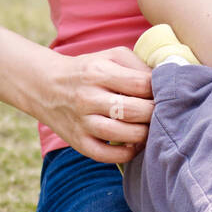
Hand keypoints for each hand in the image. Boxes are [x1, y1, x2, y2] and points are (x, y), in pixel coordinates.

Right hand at [42, 48, 154, 164]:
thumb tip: (165, 81)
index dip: (159, 90)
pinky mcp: (77, 141)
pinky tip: (134, 145)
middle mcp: (89, 98)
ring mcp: (82, 122)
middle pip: (135, 111)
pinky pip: (105, 155)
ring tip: (151, 128)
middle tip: (163, 112)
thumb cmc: (88, 70)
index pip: (141, 84)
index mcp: (99, 73)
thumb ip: (138, 66)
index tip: (165, 93)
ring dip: (144, 134)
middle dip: (156, 113)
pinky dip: (125, 154)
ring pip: (122, 134)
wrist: (45, 85)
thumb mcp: (111, 56)